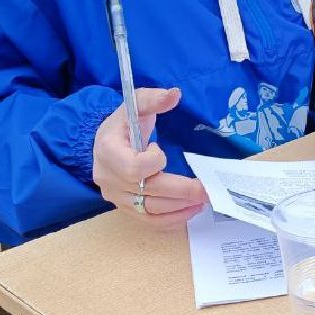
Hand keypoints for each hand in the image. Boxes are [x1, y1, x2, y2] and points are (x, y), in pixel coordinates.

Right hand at [92, 87, 207, 228]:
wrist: (107, 142)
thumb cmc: (123, 123)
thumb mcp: (135, 104)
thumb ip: (153, 99)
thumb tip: (174, 94)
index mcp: (107, 152)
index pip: (133, 168)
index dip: (153, 162)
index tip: (159, 149)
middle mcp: (109, 179)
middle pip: (148, 192)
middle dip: (182, 191)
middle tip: (207, 189)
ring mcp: (116, 197)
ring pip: (150, 210)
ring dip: (180, 207)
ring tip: (203, 200)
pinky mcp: (125, 208)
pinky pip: (148, 220)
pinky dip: (171, 219)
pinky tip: (189, 211)